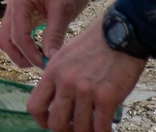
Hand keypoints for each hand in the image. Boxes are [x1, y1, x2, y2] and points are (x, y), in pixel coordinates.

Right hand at [0, 0, 129, 67]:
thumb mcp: (64, 10)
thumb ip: (54, 34)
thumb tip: (49, 59)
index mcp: (20, 0)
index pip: (17, 35)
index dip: (29, 54)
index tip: (46, 65)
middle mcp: (14, 5)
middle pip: (6, 39)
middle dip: (20, 56)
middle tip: (41, 65)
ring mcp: (18, 9)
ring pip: (9, 38)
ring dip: (21, 53)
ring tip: (42, 59)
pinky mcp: (25, 14)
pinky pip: (18, 34)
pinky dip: (26, 46)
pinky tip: (42, 50)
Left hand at [27, 18, 145, 131]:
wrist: (120, 33)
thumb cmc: (95, 44)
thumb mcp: (66, 55)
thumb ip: (58, 77)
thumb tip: (56, 102)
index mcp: (53, 70)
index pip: (34, 106)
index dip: (42, 121)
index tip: (52, 123)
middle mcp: (65, 81)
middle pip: (56, 124)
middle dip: (66, 130)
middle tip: (76, 128)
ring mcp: (85, 90)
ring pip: (80, 129)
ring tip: (94, 127)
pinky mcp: (106, 97)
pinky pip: (101, 129)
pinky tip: (107, 129)